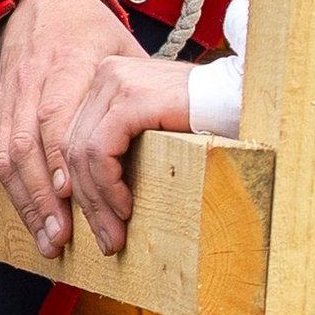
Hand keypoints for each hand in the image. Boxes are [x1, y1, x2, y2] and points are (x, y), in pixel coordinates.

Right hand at [0, 0, 129, 259]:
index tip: (73, 194)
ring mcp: (14, 94)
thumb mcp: (123, 46)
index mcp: (72, 60)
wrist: (41, 1)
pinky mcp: (1, 108)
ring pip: (10, 154)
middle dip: (45, 195)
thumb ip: (140, 86)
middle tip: (64, 237)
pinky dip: (16, 191)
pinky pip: (0, 154)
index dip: (63, 155)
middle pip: (32, 142)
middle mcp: (36, 78)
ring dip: (28, 203)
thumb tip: (182, 126)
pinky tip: (34, 219)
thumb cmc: (91, 30)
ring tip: (50, 241)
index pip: (60, 112)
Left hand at [60, 50, 196, 258]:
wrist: (243, 101)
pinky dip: (109, 186)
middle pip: (71, 148)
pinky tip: (126, 208)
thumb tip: (88, 198)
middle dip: (84, 201)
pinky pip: (101, 150)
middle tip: (103, 239)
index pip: (72, 139)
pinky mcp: (133, 98)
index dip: (74, 186)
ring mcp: (116, 82)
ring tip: (113, 233)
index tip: (89, 224)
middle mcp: (105, 75)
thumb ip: (119, 148)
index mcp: (105, 81)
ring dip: (96, 202)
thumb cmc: (205, 122)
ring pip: (81, 153)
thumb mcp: (150, 134)